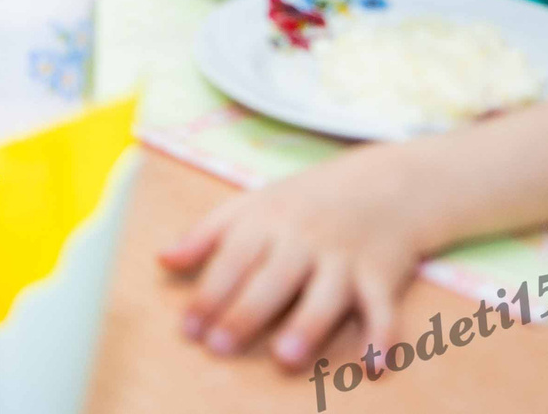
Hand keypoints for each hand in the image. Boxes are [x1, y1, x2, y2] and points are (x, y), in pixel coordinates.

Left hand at [160, 146, 432, 366]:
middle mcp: (305, 239)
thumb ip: (206, 235)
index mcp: (268, 221)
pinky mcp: (381, 274)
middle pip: (272, 278)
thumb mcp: (252, 205)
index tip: (188, 328)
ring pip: (325, 294)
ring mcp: (345, 257)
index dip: (209, 293)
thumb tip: (162, 260)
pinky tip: (375, 364)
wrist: (385, 183)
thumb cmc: (305, 202)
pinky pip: (383, 307)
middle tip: (220, 346)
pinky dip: (383, 335)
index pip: (232, 259)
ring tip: (284, 357)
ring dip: (307, 326)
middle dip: (246, 312)